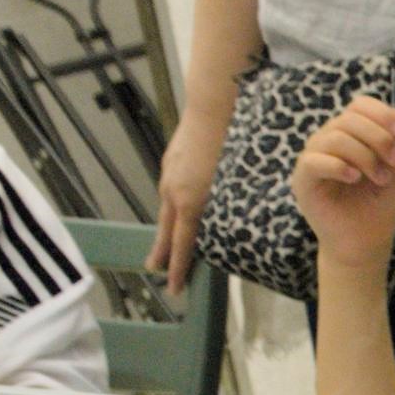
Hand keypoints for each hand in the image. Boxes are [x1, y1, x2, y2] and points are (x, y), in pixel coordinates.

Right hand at [154, 96, 228, 293]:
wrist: (212, 106)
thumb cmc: (231, 142)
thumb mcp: (236, 182)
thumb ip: (231, 206)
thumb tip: (238, 226)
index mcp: (189, 201)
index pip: (181, 244)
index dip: (178, 267)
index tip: (174, 287)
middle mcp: (173, 191)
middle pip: (166, 231)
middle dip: (162, 254)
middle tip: (156, 272)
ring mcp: (169, 175)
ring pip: (166, 210)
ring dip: (165, 229)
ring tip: (162, 247)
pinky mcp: (170, 162)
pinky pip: (169, 190)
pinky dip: (171, 205)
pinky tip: (178, 207)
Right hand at [287, 95, 394, 275]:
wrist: (365, 242)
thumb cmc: (380, 204)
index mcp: (352, 134)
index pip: (359, 105)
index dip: (381, 113)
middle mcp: (330, 140)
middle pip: (349, 118)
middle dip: (379, 138)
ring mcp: (314, 158)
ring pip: (334, 137)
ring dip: (365, 156)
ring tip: (381, 178)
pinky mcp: (303, 180)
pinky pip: (314, 160)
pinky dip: (339, 166)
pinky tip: (356, 179)